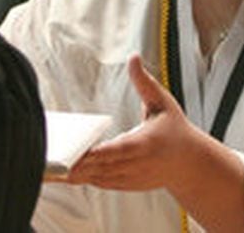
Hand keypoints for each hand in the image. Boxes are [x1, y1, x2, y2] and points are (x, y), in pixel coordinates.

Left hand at [63, 55, 203, 191]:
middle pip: (104, 167)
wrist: (191, 163)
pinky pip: (103, 184)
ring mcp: (134, 177)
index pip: (119, 149)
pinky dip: (86, 179)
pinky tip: (68, 173)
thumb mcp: (162, 102)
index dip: (98, 153)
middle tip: (54, 162)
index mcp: (147, 142)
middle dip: (79, 165)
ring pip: (100, 179)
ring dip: (78, 174)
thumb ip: (144, 82)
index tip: (80, 152)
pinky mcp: (129, 185)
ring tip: (53, 170)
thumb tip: (134, 57)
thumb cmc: (176, 130)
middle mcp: (139, 164)